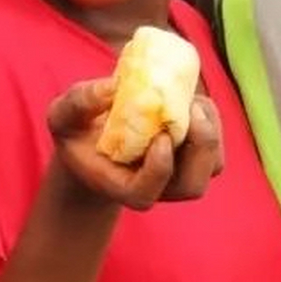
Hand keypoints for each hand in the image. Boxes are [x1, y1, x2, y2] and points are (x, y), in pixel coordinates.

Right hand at [47, 80, 224, 210]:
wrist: (96, 138)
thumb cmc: (77, 131)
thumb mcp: (62, 114)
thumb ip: (79, 102)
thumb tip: (114, 87)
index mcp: (120, 186)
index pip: (144, 194)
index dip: (158, 171)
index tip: (160, 136)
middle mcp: (156, 187)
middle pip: (192, 186)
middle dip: (199, 148)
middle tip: (191, 110)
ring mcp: (179, 175)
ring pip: (212, 165)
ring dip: (210, 130)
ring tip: (190, 100)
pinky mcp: (194, 155)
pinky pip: (218, 143)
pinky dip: (212, 118)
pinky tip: (192, 98)